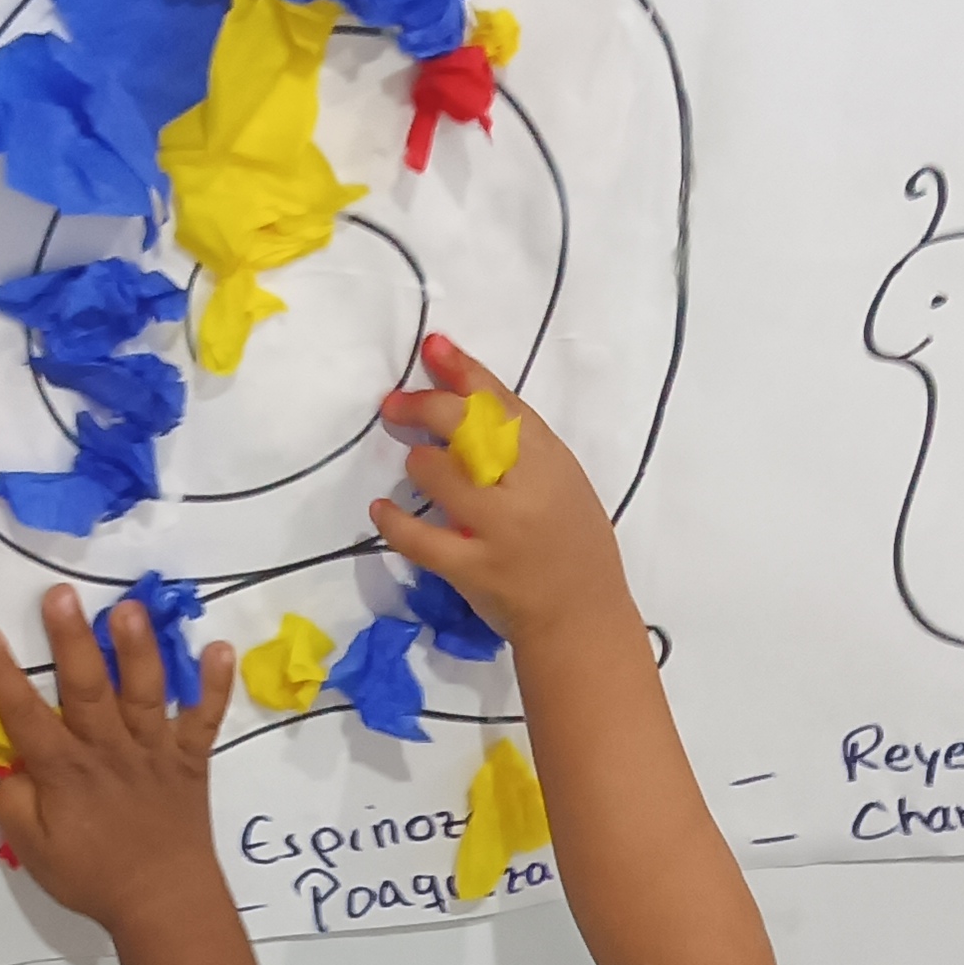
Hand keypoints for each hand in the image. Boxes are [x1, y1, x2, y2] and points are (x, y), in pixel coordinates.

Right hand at [0, 589, 236, 935]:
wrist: (164, 902)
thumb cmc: (94, 877)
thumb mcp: (34, 851)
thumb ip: (15, 804)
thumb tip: (10, 767)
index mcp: (66, 772)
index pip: (25, 715)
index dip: (1, 675)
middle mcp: (109, 750)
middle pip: (86, 687)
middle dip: (71, 639)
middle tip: (60, 594)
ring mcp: (154, 750)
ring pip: (144, 691)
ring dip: (138, 647)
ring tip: (130, 608)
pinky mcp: (190, 758)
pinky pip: (205, 718)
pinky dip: (215, 684)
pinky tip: (220, 647)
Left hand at [369, 335, 632, 648]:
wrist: (583, 618)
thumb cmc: (574, 546)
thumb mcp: (561, 483)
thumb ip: (521, 447)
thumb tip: (465, 400)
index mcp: (552, 461)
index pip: (502, 403)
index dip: (463, 370)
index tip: (432, 347)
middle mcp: (526, 488)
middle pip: (466, 426)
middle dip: (423, 407)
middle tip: (395, 406)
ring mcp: (499, 530)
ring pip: (440, 473)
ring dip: (417, 462)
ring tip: (415, 466)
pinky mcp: (474, 570)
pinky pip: (419, 537)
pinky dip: (393, 521)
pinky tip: (381, 510)